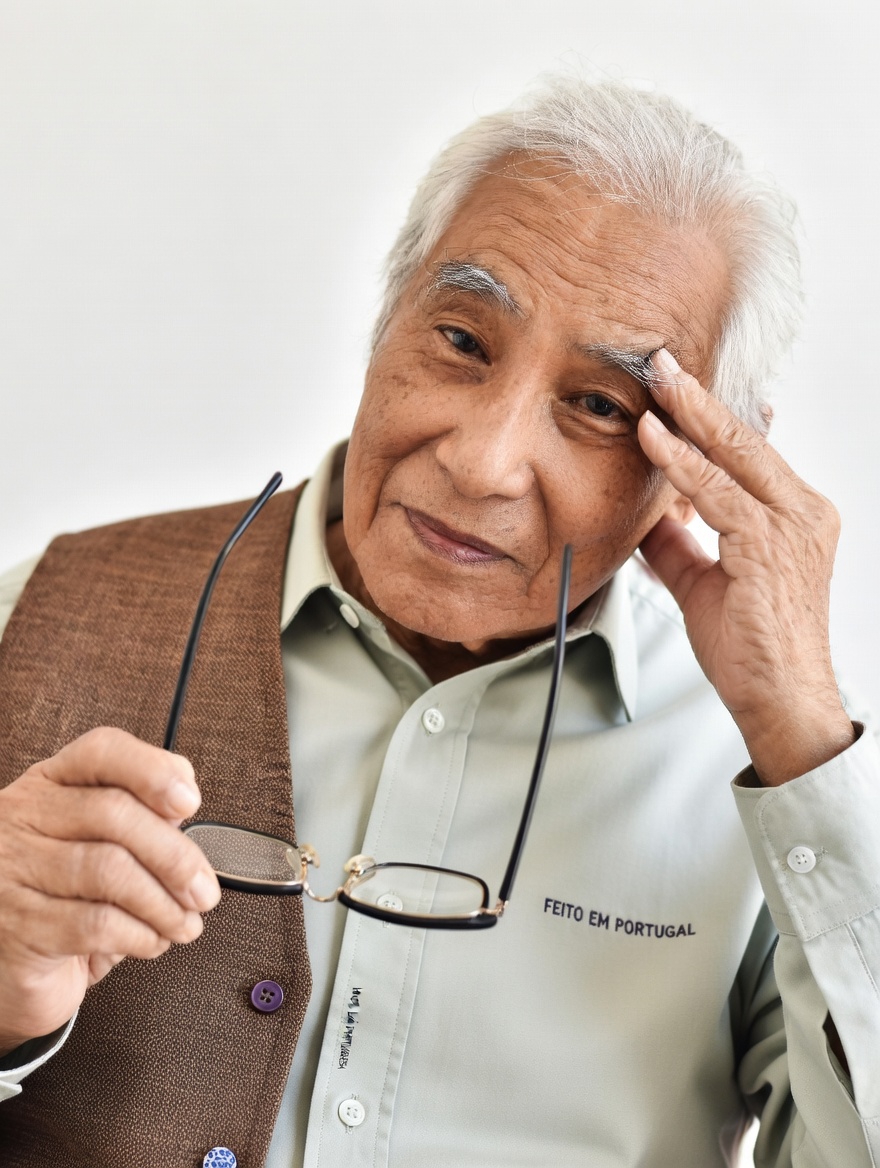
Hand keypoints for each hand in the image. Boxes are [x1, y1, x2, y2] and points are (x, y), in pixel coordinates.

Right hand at [0, 727, 220, 1055]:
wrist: (12, 966)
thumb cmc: (65, 899)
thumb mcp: (101, 844)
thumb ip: (142, 815)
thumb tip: (184, 805)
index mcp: (49, 784)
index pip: (101, 751)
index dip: (152, 769)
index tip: (190, 803)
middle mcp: (22, 818)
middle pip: (114, 813)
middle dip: (175, 856)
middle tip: (203, 890)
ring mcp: (11, 871)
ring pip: (108, 870)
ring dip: (164, 904)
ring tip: (184, 923)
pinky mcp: (17, 929)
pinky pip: (94, 924)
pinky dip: (139, 935)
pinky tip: (151, 941)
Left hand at [637, 349, 854, 785]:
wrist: (780, 700)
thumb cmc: (752, 647)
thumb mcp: (705, 583)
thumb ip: (680, 546)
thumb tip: (648, 517)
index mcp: (795, 516)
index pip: (750, 453)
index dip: (711, 418)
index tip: (679, 389)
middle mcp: (803, 512)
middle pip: (746, 439)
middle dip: (700, 398)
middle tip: (663, 362)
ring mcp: (792, 527)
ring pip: (734, 456)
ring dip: (688, 416)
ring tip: (655, 383)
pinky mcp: (770, 546)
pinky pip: (717, 492)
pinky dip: (682, 462)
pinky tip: (654, 437)